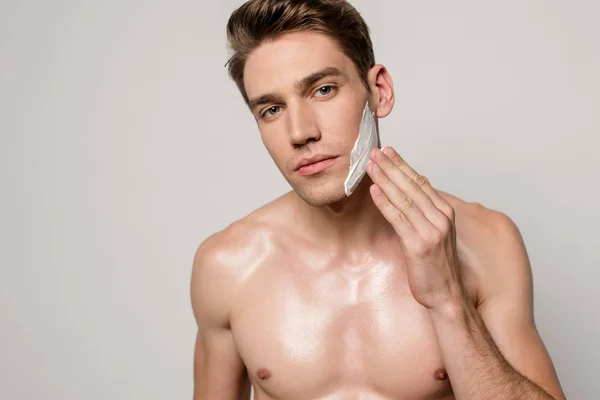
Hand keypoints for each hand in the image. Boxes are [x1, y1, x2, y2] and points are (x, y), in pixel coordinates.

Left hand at [366, 146, 465, 310]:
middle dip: (391, 167)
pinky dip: (385, 203)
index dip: (403, 165)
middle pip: (412, 186)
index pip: (421, 182)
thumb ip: (425, 211)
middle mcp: (441, 218)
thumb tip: (415, 188)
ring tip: (371, 166)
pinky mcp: (419, 245)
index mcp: (445, 213)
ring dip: (386, 180)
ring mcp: (431, 231)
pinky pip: (399, 219)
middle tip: (375, 152)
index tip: (389, 151)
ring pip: (404, 199)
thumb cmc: (437, 266)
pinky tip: (374, 191)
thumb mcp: (435, 233)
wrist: (446, 295)